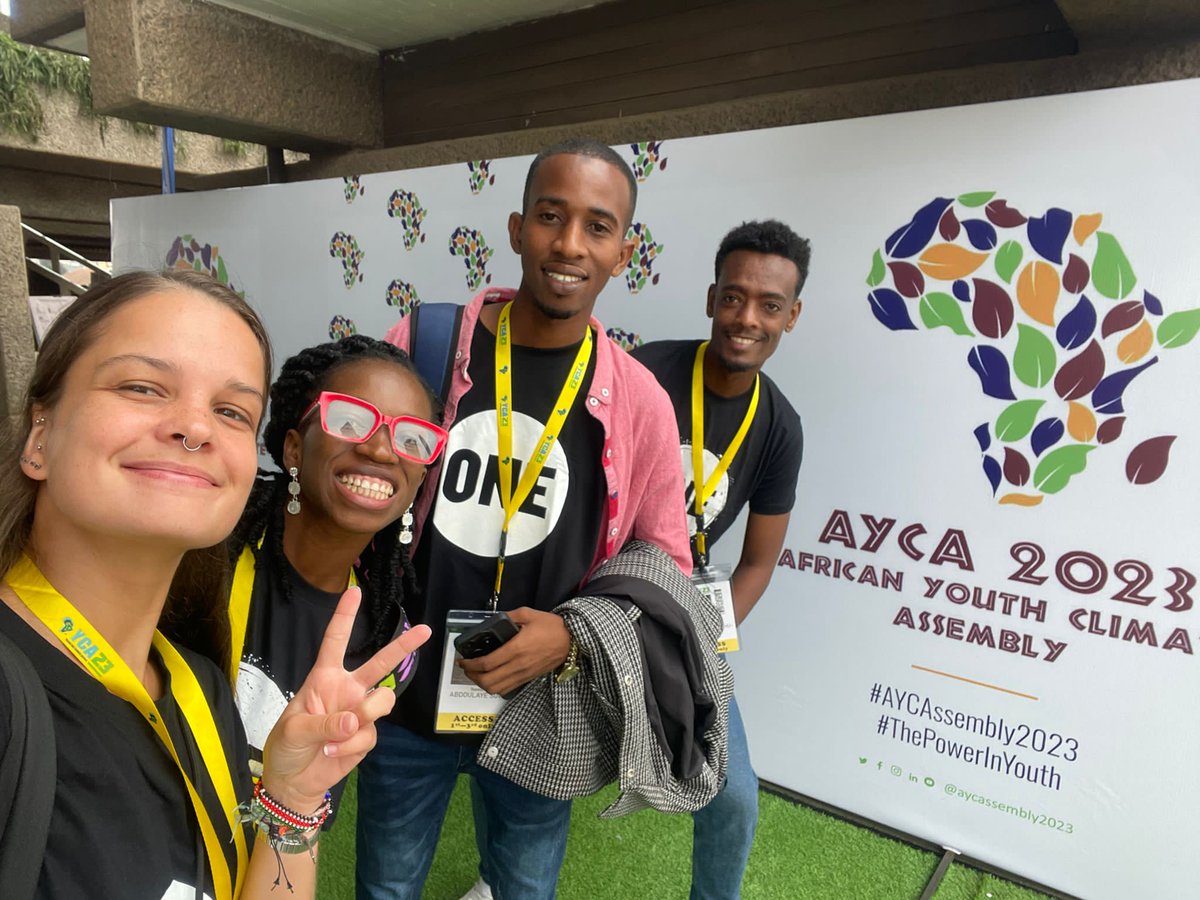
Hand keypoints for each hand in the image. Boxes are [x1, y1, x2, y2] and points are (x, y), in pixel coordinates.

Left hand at [260, 586, 429, 810]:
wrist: (293, 782)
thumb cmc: (287, 747)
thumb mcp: (294, 730)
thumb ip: (324, 723)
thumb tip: (356, 720)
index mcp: (324, 679)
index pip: (335, 642)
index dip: (344, 617)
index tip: (354, 592)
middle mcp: (347, 690)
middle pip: (380, 663)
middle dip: (403, 646)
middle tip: (425, 630)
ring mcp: (360, 713)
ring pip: (382, 701)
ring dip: (367, 715)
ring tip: (343, 731)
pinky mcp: (367, 736)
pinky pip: (370, 734)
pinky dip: (350, 746)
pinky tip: (333, 752)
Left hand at [457, 607, 569, 696]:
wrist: (571, 641)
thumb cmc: (551, 626)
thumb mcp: (528, 614)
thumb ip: (509, 617)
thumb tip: (493, 621)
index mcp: (516, 648)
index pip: (487, 663)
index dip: (470, 665)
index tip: (463, 660)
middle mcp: (518, 665)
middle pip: (488, 681)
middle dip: (472, 676)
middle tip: (466, 668)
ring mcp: (523, 674)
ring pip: (496, 689)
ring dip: (482, 684)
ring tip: (476, 674)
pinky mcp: (528, 679)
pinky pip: (506, 689)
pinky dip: (494, 686)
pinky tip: (491, 676)